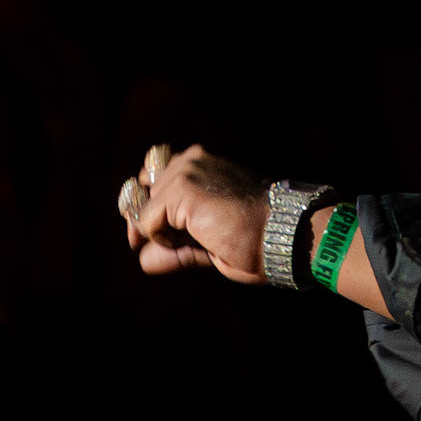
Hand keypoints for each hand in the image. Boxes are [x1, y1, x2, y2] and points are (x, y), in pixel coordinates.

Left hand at [120, 145, 270, 282]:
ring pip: (143, 209)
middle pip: (141, 193)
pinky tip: (196, 239)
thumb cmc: (253, 241)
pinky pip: (146, 220)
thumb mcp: (205, 244)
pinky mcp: (182, 188)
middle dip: (148, 223)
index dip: (146, 211)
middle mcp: (190, 160)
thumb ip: (173, 247)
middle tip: (175, 244)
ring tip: (197, 239)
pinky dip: (162, 238)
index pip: (152, 181)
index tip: (152, 239)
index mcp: (199, 165)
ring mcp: (186, 171)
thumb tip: (142, 259)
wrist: (279, 236)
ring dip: (161, 233)